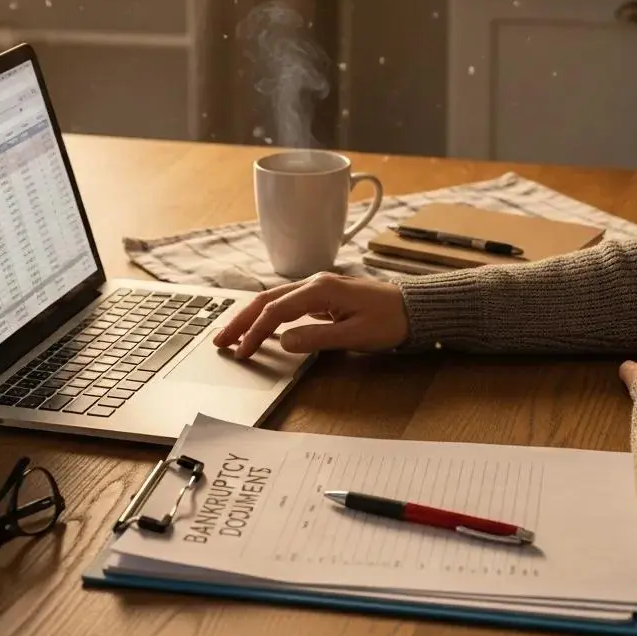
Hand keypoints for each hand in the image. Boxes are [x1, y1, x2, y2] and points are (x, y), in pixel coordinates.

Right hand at [212, 272, 410, 357]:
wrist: (416, 308)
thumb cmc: (390, 321)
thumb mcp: (355, 335)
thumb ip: (317, 338)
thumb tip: (284, 342)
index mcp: (320, 289)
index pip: (276, 311)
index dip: (255, 332)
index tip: (242, 352)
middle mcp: (315, 283)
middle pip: (267, 299)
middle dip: (242, 320)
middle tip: (220, 341)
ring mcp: (319, 288)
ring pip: (275, 299)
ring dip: (252, 316)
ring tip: (232, 335)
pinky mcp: (324, 296)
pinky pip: (288, 304)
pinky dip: (269, 316)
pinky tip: (262, 327)